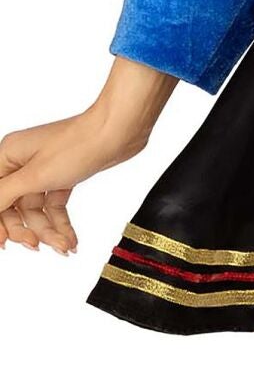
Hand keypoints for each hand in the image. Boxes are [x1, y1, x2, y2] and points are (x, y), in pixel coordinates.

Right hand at [0, 80, 169, 254]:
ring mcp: (43, 171)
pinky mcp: (63, 177)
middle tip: (37, 245)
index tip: (3, 244)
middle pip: (13, 207)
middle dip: (25, 229)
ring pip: (36, 211)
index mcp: (8, 155)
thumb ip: (4, 195)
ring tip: (64, 246)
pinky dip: (60, 224)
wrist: (118, 132)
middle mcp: (23, 163)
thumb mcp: (34, 175)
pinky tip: (69, 240)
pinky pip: (54, 207)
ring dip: (48, 231)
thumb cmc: (77, 144)